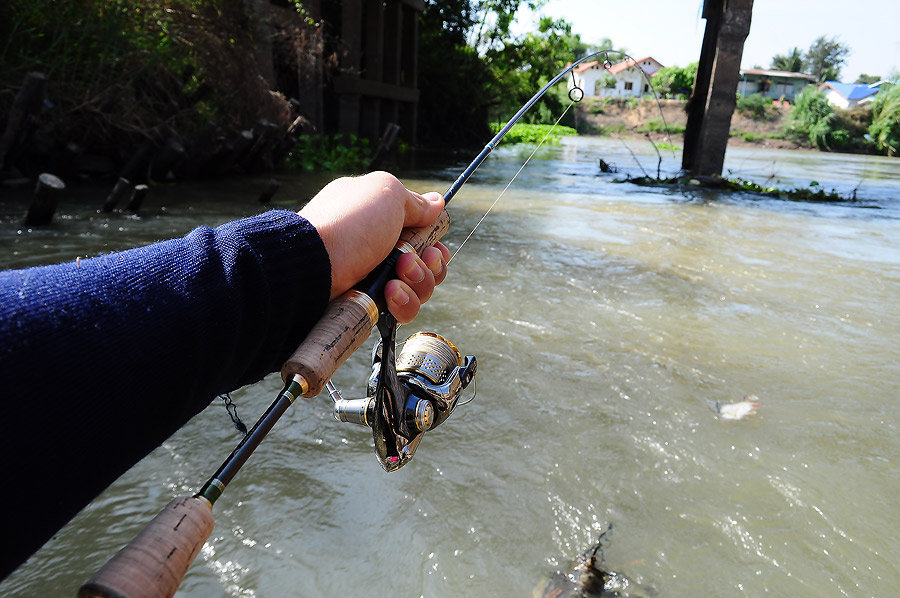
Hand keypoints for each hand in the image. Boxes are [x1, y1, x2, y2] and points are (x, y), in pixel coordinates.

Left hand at [299, 171, 449, 323]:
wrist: (312, 265)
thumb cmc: (348, 224)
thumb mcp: (387, 195)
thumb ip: (416, 202)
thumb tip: (437, 202)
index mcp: (381, 218)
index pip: (422, 236)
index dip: (433, 244)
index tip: (432, 247)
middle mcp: (378, 247)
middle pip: (425, 264)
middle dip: (428, 265)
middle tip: (408, 262)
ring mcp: (373, 277)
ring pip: (418, 289)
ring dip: (417, 283)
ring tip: (395, 279)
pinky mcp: (368, 303)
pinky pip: (402, 311)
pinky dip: (403, 303)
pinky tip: (390, 295)